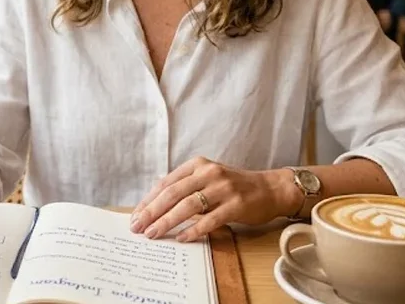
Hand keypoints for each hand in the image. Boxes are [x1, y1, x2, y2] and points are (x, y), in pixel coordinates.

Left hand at [129, 157, 298, 242]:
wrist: (270, 189)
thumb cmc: (234, 187)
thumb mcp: (207, 178)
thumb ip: (185, 187)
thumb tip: (154, 204)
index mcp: (197, 165)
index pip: (166, 183)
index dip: (148, 201)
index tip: (135, 216)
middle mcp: (209, 173)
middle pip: (173, 194)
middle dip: (152, 212)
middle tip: (138, 227)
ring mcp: (223, 188)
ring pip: (188, 206)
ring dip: (167, 222)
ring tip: (154, 234)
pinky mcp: (236, 204)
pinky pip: (210, 220)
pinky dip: (194, 230)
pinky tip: (181, 238)